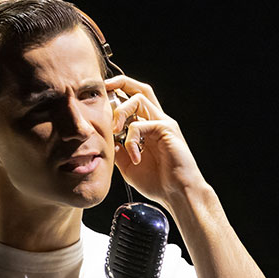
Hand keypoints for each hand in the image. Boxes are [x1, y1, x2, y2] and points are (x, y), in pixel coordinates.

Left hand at [107, 75, 208, 204]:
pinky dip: (131, 139)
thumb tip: (104, 140)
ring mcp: (163, 123)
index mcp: (148, 127)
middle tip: (104, 89)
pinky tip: (134, 156)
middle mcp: (156, 120)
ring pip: (139, 99)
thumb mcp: (127, 165)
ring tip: (114, 130)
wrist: (177, 193)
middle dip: (120, 83)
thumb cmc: (157, 182)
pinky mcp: (167, 129)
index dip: (118, 94)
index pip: (134, 101)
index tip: (101, 98)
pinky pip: (141, 124)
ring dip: (121, 111)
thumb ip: (117, 149)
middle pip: (140, 90)